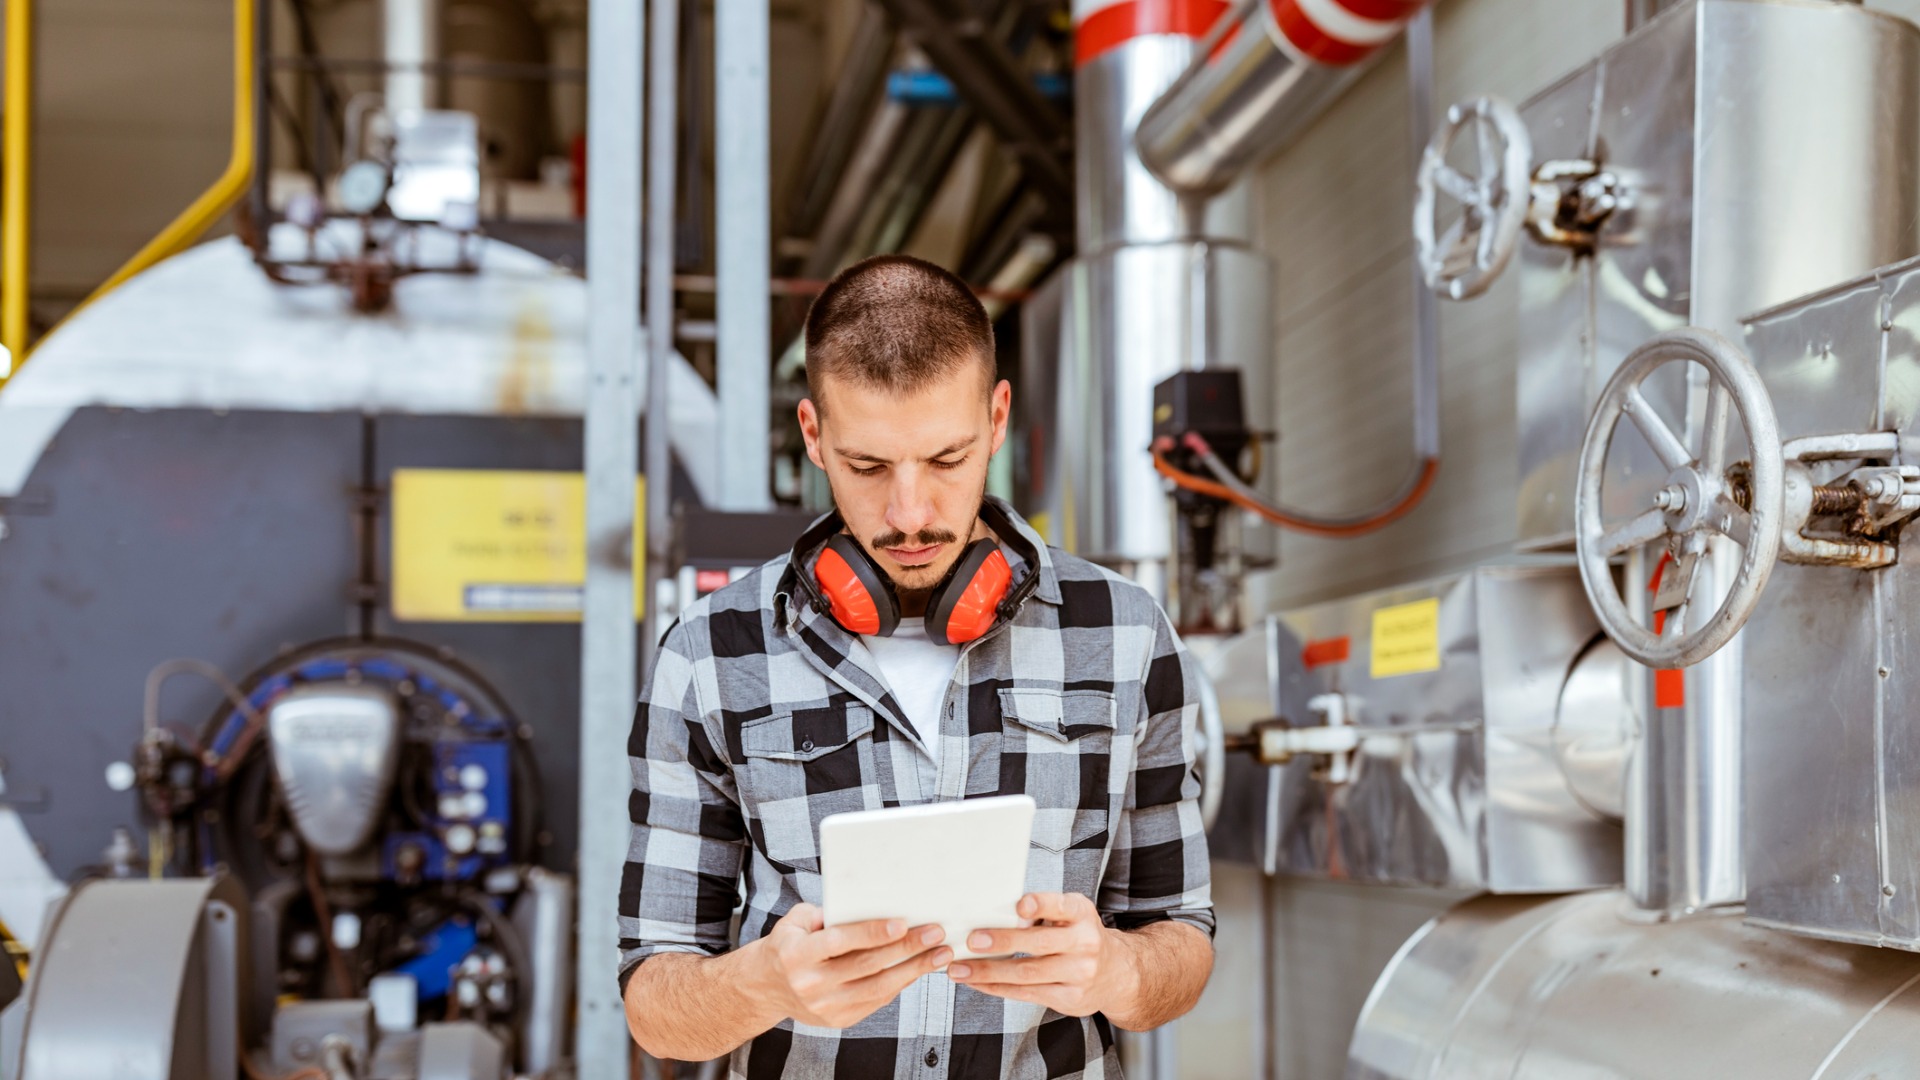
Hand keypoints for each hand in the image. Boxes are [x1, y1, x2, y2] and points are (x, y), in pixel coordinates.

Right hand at [752, 903, 952, 1028]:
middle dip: (906, 948)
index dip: (872, 932)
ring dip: (914, 969)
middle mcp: (811, 984)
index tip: (902, 923)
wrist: (768, 988)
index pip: (840, 942)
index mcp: (798, 955)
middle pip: (867, 965)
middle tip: (935, 933)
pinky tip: (920, 968)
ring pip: (878, 987)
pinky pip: (877, 1000)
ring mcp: (826, 1006)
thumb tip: (867, 902)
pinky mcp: (839, 1020)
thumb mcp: (797, 921)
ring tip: (940, 953)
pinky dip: (901, 983)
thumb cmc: (790, 944)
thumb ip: (826, 912)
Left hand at [945, 893, 1136, 1017]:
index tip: (1020, 904)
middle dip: (1003, 942)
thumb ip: (1043, 912)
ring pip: (1027, 974)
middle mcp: (1085, 943)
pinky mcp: (1070, 999)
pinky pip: (1026, 994)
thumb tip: (997, 912)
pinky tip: (975, 982)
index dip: (1041, 905)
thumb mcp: (1071, 914)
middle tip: (972, 940)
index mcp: (1082, 914)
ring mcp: (1079, 974)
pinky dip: (997, 988)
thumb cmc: (1080, 935)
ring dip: (988, 971)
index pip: (1061, 906)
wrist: (1117, 974)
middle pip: (1039, 944)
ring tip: (959, 968)